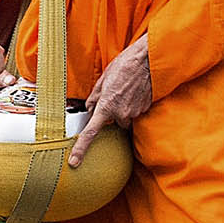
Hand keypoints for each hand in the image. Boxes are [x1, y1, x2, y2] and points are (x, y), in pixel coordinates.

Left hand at [68, 34, 152, 167]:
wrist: (149, 60)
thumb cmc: (125, 65)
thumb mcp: (104, 78)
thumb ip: (95, 96)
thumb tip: (90, 108)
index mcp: (106, 106)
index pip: (90, 133)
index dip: (80, 149)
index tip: (74, 162)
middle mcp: (121, 114)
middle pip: (113, 124)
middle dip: (113, 114)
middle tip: (116, 95)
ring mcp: (135, 113)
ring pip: (126, 118)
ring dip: (124, 108)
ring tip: (127, 89)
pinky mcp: (145, 109)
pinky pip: (136, 112)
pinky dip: (134, 103)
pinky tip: (135, 90)